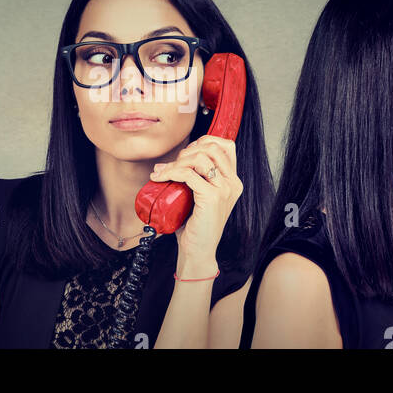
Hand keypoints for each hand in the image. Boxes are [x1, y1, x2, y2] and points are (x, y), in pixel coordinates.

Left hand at [149, 135, 242, 270]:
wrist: (198, 252)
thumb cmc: (195, 226)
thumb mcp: (197, 197)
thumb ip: (192, 179)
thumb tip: (165, 163)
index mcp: (233, 182)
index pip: (226, 146)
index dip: (205, 141)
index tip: (186, 152)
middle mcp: (232, 184)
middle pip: (212, 147)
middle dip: (188, 150)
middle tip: (172, 165)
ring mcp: (224, 190)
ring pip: (200, 158)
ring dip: (177, 161)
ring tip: (163, 172)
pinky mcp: (212, 198)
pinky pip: (188, 175)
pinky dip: (171, 172)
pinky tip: (160, 178)